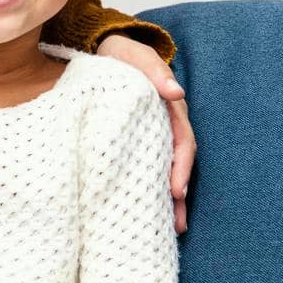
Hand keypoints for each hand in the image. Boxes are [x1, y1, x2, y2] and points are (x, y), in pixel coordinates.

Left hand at [96, 34, 195, 232]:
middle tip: (177, 225)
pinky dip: (146, 188)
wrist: (101, 52)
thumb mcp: (135, 55)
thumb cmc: (120, 55)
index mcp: (168, 109)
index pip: (181, 142)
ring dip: (168, 200)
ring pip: (162, 170)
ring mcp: (149, 135)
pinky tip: (142, 212)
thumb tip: (176, 93)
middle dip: (178, 196)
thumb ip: (154, 70)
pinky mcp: (132, 141)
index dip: (181, 166)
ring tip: (169, 231)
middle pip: (177, 164)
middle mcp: (163, 126)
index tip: (176, 190)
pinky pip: (143, 167)